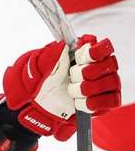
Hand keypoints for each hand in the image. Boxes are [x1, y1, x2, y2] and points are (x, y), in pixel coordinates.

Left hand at [2, 35, 120, 140]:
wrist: (42, 106)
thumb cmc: (46, 84)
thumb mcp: (45, 68)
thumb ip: (54, 55)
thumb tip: (62, 45)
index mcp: (87, 56)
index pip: (103, 47)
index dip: (93, 52)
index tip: (80, 57)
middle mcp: (101, 68)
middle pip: (107, 64)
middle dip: (85, 72)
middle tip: (72, 76)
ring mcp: (105, 85)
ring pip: (108, 82)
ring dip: (85, 88)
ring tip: (71, 91)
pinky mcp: (105, 102)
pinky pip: (108, 101)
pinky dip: (90, 102)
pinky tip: (79, 102)